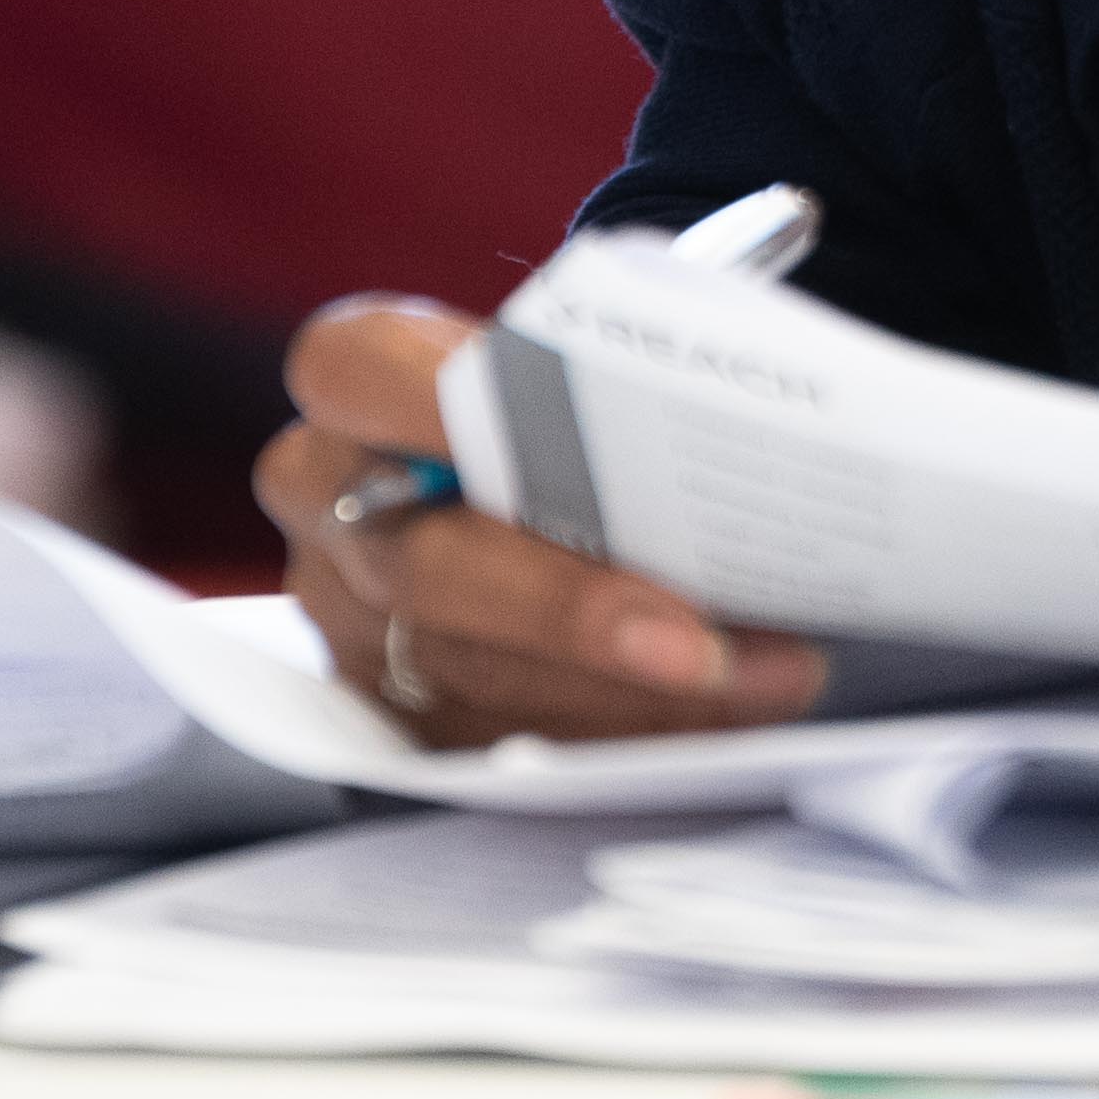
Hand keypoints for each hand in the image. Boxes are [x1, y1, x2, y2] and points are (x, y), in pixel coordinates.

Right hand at [256, 296, 828, 747]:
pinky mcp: (388, 710)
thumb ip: (624, 367)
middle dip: (570, 611)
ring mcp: (348, 618)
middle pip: (422, 566)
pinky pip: (490, 743)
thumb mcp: (587, 356)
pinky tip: (715, 717)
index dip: (437, 399)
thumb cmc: (581, 402)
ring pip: (463, 675)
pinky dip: (614, 735)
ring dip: (623, 695)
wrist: (558, 464)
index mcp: (359, 381)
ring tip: (761, 677)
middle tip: (696, 643)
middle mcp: (332, 502)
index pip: (359, 372)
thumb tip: (766, 375)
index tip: (551, 424)